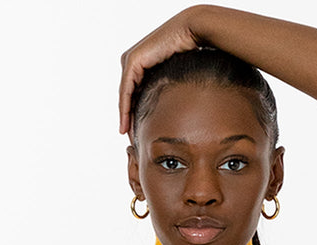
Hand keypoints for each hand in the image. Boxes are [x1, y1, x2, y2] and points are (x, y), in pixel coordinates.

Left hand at [119, 7, 204, 134]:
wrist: (191, 31)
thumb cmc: (191, 52)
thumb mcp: (175, 77)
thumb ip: (168, 89)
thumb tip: (175, 110)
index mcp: (141, 65)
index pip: (133, 95)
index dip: (134, 116)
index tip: (137, 135)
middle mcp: (132, 62)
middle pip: (127, 97)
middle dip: (129, 120)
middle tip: (132, 142)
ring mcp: (130, 61)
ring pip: (125, 97)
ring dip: (125, 118)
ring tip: (129, 137)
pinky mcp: (132, 62)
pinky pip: (126, 92)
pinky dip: (125, 110)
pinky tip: (126, 127)